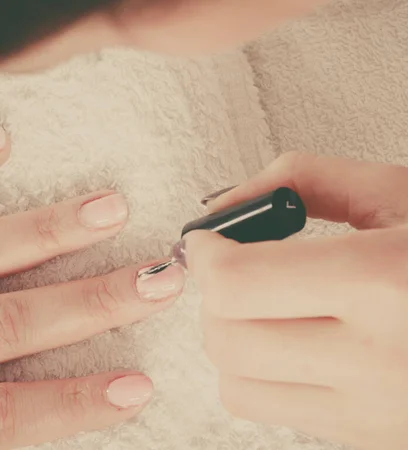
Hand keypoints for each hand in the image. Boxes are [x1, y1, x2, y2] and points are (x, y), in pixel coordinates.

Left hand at [0, 130, 184, 448]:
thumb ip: (14, 415)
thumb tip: (110, 398)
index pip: (14, 411)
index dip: (75, 404)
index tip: (139, 389)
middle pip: (16, 321)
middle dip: (94, 303)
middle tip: (163, 281)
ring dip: (50, 230)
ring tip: (111, 207)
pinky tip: (12, 138)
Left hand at [186, 152, 407, 449]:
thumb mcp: (407, 189)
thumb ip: (308, 178)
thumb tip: (232, 201)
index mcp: (387, 281)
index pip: (239, 283)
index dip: (205, 253)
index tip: (212, 237)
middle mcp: (376, 359)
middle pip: (226, 338)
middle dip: (212, 293)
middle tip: (240, 262)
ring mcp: (374, 413)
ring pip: (240, 386)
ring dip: (234, 336)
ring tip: (272, 303)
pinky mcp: (376, 440)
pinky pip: (280, 410)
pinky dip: (268, 370)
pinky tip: (304, 337)